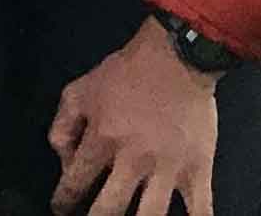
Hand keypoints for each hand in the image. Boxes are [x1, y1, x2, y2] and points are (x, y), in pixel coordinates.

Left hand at [49, 18, 223, 215]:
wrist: (175, 59)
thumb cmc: (124, 74)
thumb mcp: (78, 91)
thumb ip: (62, 125)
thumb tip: (63, 159)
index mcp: (102, 139)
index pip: (75, 182)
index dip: (63, 201)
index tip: (60, 209)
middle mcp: (133, 159)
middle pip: (109, 209)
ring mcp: (168, 168)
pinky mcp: (198, 169)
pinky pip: (200, 209)